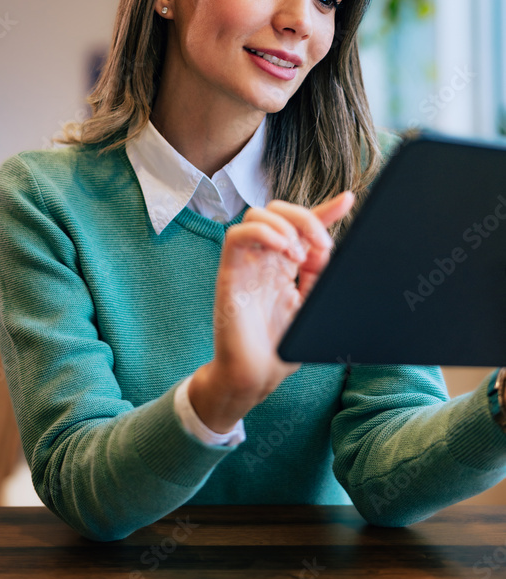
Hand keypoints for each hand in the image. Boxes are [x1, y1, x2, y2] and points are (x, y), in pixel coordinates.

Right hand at [189, 191, 354, 429]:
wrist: (256, 378)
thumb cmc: (280, 348)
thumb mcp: (312, 306)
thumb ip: (320, 276)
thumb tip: (330, 248)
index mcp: (284, 265)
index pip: (301, 226)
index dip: (325, 210)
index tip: (349, 200)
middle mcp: (263, 259)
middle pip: (277, 210)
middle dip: (305, 218)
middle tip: (322, 246)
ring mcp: (245, 264)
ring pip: (256, 215)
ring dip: (285, 227)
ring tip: (299, 256)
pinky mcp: (230, 274)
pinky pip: (237, 236)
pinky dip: (263, 234)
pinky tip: (284, 252)